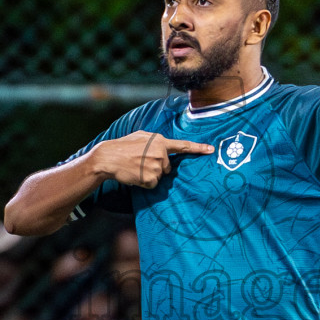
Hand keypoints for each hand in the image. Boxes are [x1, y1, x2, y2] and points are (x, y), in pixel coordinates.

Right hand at [92, 132, 213, 188]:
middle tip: (141, 161)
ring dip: (150, 174)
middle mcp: (161, 153)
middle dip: (157, 166)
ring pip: (160, 176)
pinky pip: (153, 184)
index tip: (211, 150)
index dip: (198, 148)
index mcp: (160, 141)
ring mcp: (156, 166)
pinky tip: (135, 174)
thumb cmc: (123, 145)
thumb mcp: (141, 136)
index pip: (183, 145)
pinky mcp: (150, 178)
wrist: (109, 157)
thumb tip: (164, 146)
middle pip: (168, 166)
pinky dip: (145, 182)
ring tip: (136, 167)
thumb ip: (156, 140)